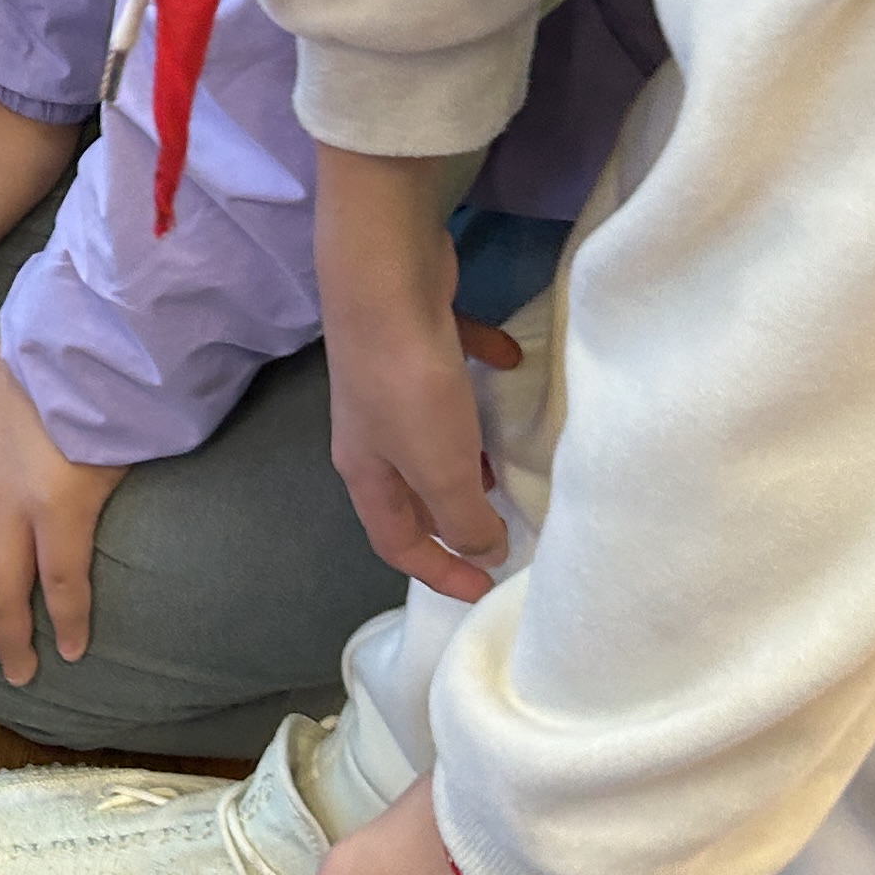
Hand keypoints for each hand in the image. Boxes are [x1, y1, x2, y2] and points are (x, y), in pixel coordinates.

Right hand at [312, 144, 520, 600]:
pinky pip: (448, 362)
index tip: (484, 591)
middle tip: (495, 528)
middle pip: (407, 489)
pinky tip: (509, 359)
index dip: (438, 572)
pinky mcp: (410, 336)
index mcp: (366, 471)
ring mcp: (387, 380)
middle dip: (447, 515)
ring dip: (460, 453)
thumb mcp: (441, 469)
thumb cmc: (409, 387)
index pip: (395, 541)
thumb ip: (465, 518)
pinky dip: (476, 368)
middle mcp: (369, 430)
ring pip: (425, 432)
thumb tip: (485, 547)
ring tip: (500, 460)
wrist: (383, 283)